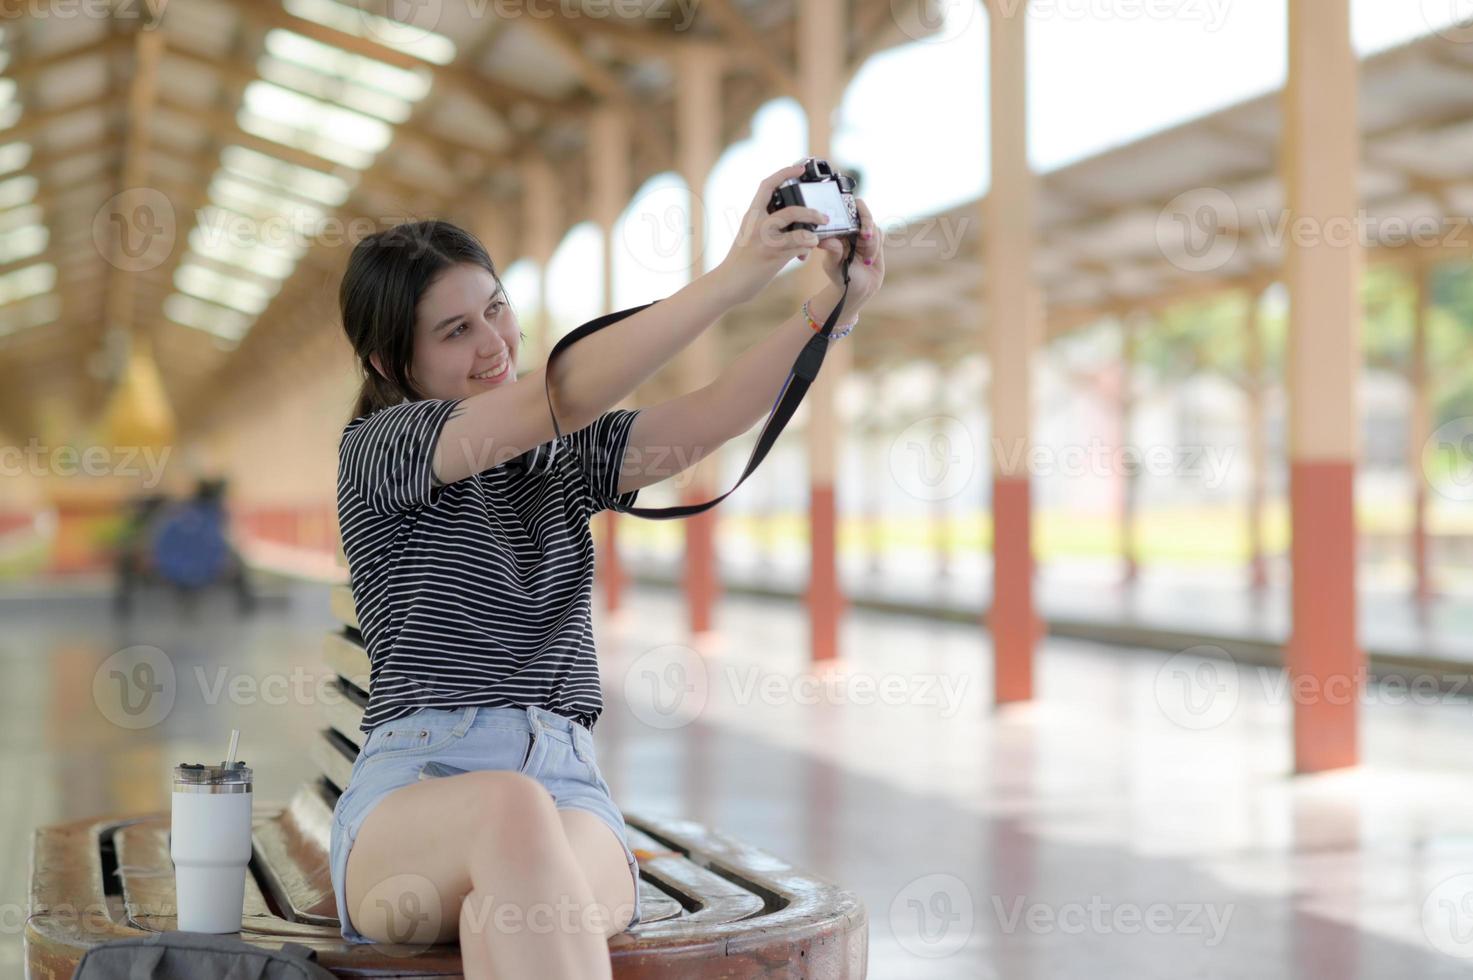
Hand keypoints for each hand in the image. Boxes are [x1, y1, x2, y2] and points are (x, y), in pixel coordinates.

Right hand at [713, 163, 832, 304]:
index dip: (785, 173)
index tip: (799, 168)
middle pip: (791, 210)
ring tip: (816, 239)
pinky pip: (798, 248)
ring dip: (812, 235)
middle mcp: (758, 225)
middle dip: (811, 213)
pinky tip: (805, 254)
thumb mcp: (750, 235)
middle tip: (822, 217)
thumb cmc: (742, 259)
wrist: (728, 282)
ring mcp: (765, 241)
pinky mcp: (772, 257)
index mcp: (752, 215)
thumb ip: (767, 224)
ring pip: (799, 232)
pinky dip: (806, 249)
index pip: (767, 185)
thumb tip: (793, 221)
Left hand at [806, 196, 883, 317]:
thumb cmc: (841, 276)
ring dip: (871, 245)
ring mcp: (863, 233)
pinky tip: (869, 260)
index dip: (852, 210)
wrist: (858, 289)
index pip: (844, 209)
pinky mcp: (875, 239)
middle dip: (867, 223)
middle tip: (866, 236)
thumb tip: (824, 241)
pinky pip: (880, 235)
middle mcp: (850, 228)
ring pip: (874, 228)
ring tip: (866, 261)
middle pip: (863, 212)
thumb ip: (832, 251)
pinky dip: (877, 247)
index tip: (854, 219)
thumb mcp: (833, 266)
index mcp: (836, 230)